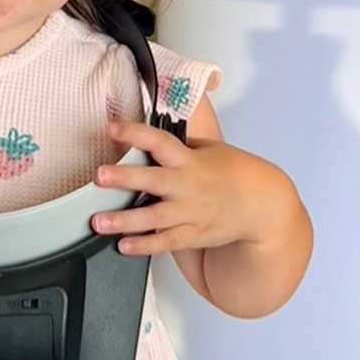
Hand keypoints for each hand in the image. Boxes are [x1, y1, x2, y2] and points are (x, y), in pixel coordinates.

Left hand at [91, 119, 267, 257]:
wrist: (260, 205)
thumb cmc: (230, 173)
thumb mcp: (208, 148)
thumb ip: (177, 140)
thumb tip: (154, 114)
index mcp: (189, 160)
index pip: (160, 141)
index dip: (135, 133)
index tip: (112, 128)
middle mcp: (187, 186)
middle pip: (153, 181)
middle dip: (125, 178)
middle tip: (100, 176)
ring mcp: (189, 212)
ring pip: (154, 218)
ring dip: (125, 220)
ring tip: (99, 222)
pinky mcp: (192, 234)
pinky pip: (166, 242)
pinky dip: (145, 246)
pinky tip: (123, 246)